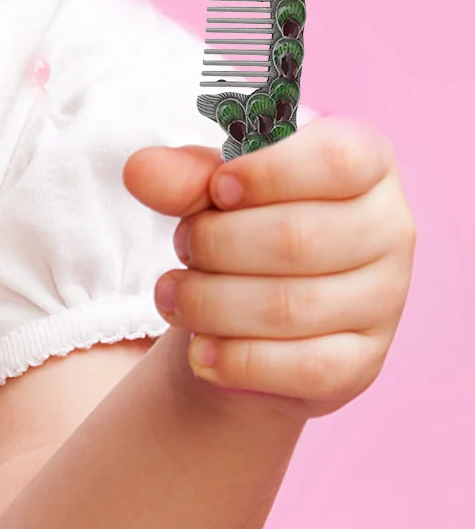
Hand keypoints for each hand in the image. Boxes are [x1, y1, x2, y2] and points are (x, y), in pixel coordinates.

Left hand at [124, 117, 415, 422]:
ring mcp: (383, 300)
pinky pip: (305, 368)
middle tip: (181, 245)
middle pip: (299, 238)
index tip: (217, 189)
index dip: (270, 173)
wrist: (253, 301)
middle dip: (217, 243)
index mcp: (366, 161)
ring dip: (212, 302)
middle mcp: (389, 228)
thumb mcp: (209, 184)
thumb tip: (140, 173)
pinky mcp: (363, 361)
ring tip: (171, 295)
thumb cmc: (241, 218)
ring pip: (293, 307)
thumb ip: (180, 173)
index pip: (337, 160)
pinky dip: (240, 360)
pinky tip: (199, 351)